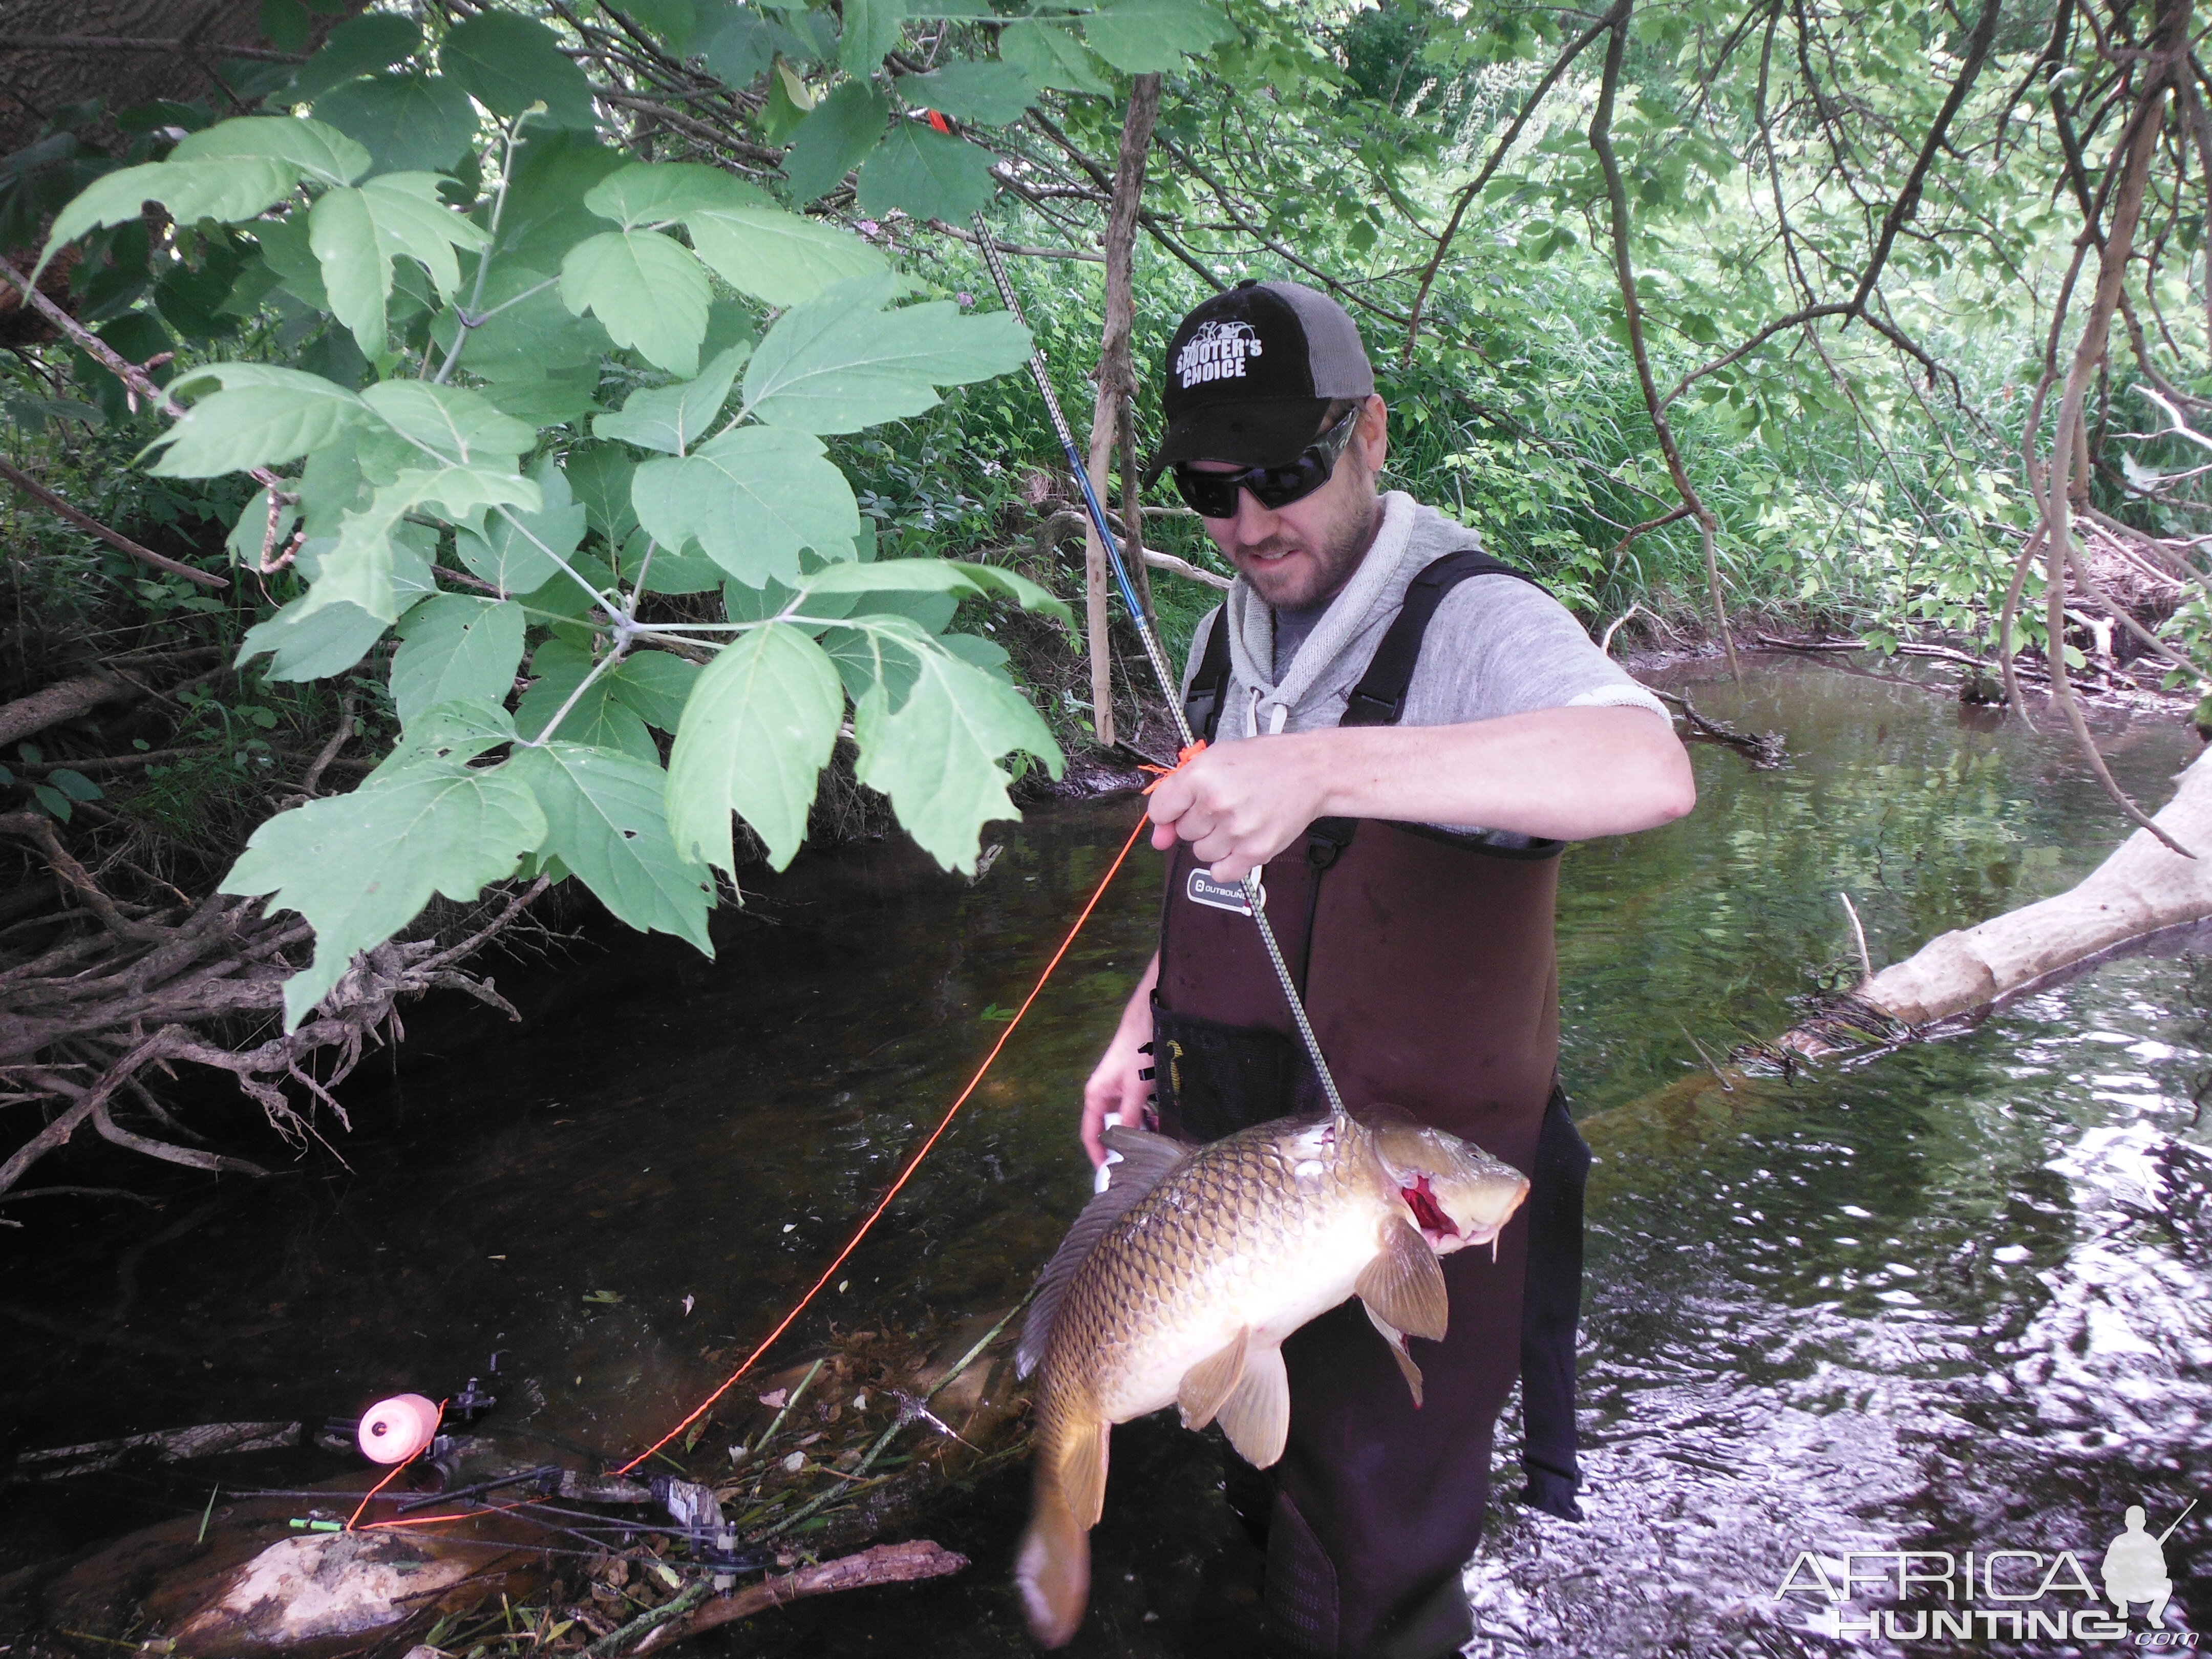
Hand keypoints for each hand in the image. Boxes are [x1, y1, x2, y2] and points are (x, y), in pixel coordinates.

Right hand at [1080, 956, 1159, 1165]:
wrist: (1149, 1018)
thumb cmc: (1137, 1051)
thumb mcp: (1135, 1088)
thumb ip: (1131, 1117)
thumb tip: (1126, 1147)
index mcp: (1096, 1096)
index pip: (1090, 1135)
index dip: (1098, 1156)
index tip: (1110, 1176)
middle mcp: (1105, 1094)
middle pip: (1110, 1128)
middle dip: (1125, 1145)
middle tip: (1141, 1163)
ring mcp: (1120, 1088)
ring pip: (1128, 1118)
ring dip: (1141, 1130)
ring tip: (1157, 1144)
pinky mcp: (1134, 1083)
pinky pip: (1139, 1107)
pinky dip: (1149, 1116)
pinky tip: (1163, 1121)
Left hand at [1145, 735, 1331, 882]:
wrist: (1311, 771)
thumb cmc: (1265, 761)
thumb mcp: (1214, 760)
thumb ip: (1179, 794)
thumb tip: (1159, 837)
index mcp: (1201, 776)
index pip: (1160, 810)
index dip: (1170, 811)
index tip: (1182, 808)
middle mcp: (1216, 804)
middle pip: (1183, 832)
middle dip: (1198, 821)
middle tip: (1224, 805)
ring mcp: (1236, 831)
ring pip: (1201, 852)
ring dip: (1214, 841)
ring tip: (1237, 820)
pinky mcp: (1255, 851)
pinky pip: (1221, 872)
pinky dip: (1227, 863)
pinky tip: (1239, 843)